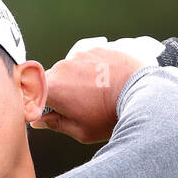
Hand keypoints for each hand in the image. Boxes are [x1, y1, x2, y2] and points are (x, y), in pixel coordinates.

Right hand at [29, 47, 144, 143]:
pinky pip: (89, 57)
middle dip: (61, 91)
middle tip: (81, 106)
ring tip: (99, 92)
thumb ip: (55, 124)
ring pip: (71, 66)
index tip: (49, 112)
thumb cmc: (110, 118)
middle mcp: (63, 67)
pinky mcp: (98, 46)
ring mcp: (81, 54)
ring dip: (78, 77)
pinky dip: (93, 66)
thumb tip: (38, 122)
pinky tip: (106, 78)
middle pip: (53, 79)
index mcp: (53, 89)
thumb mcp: (81, 131)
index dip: (39, 103)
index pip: (33, 93)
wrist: (144, 95)